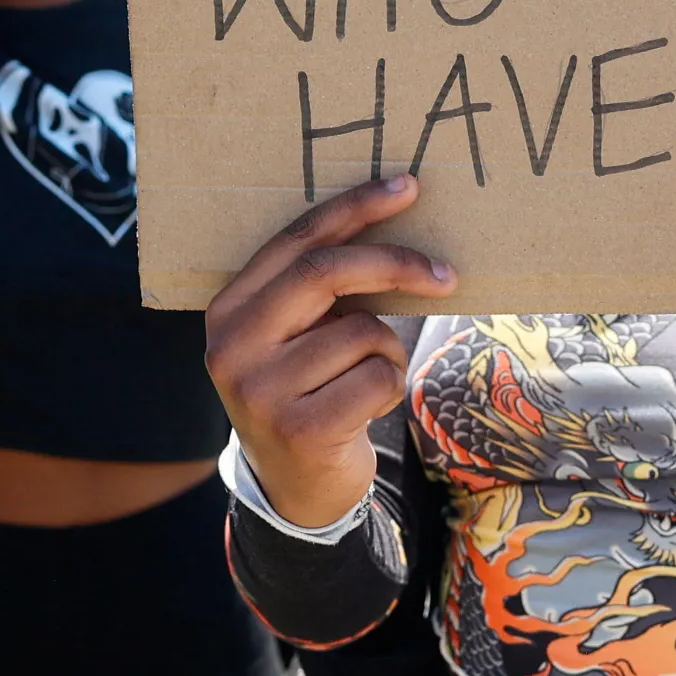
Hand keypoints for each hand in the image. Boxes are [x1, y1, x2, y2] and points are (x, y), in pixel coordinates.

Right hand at [204, 175, 455, 527]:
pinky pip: (378, 376)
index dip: (356, 209)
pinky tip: (362, 409)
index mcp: (229, 309)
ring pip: (364, 331)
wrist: (297, 488)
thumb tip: (400, 211)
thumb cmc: (312, 388)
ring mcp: (259, 391)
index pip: (297, 241)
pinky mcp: (298, 429)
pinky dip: (390, 386)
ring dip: (388, 350)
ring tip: (363, 378)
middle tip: (446, 273)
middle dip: (396, 263)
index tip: (408, 187)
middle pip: (326, 273)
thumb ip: (323, 287)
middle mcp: (231, 346)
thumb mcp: (301, 334)